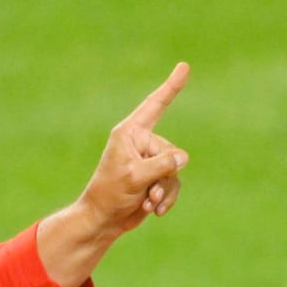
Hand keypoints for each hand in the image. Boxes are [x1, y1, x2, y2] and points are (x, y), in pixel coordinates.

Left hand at [37, 62, 189, 286]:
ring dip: (164, 190)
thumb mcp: (136, 177)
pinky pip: (174, 184)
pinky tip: (152, 210)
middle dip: (162, 175)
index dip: (171, 87)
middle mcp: (140, 143)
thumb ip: (163, 164)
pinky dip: (166, 199)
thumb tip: (183, 158)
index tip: (184, 66)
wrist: (102, 220)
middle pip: (172, 152)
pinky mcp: (154, 178)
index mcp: (129, 134)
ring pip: (175, 171)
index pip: (155, 106)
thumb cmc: (110, 194)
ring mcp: (148, 161)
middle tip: (142, 189)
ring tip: (147, 202)